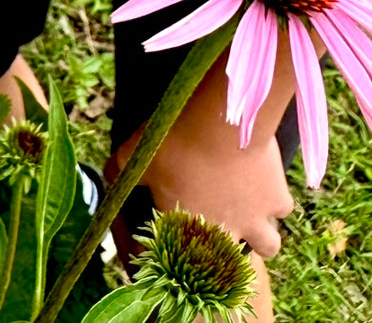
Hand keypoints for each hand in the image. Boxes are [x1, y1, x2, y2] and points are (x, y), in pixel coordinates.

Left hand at [116, 123, 294, 258]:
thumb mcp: (136, 153)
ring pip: (269, 245)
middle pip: (233, 266)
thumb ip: (120, 169)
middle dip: (227, 253)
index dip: (183, 251)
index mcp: (187, 229)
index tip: (181, 237)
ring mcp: (255, 220)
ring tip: (249, 211)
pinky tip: (265, 181)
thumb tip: (106, 173)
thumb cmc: (174, 141)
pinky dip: (275, 198)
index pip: (185, 259)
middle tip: (220, 226)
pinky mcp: (278, 199)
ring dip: (260, 233)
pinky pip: (282, 208)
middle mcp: (223, 233)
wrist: (220, 124)